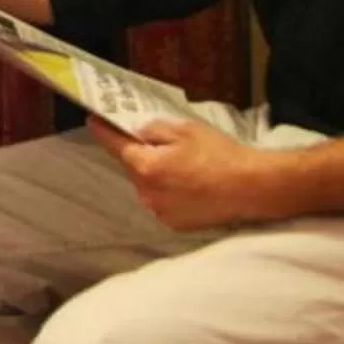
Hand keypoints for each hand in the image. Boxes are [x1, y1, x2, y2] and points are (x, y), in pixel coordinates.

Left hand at [93, 114, 266, 230]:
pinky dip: (167, 192)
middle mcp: (147, 193)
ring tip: (182, 166)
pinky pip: (162, 202)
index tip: (93, 120)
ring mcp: (160, 212)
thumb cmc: (219, 154)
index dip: (103, 131)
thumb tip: (137, 132)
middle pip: (133, 167)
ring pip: (147, 186)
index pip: (115, 146)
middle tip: (159, 143)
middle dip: (140, 154)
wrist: (250, 187)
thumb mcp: (185, 129)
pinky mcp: (174, 224)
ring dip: (154, 175)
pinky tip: (189, 185)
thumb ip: (153, 129)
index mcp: (146, 167)